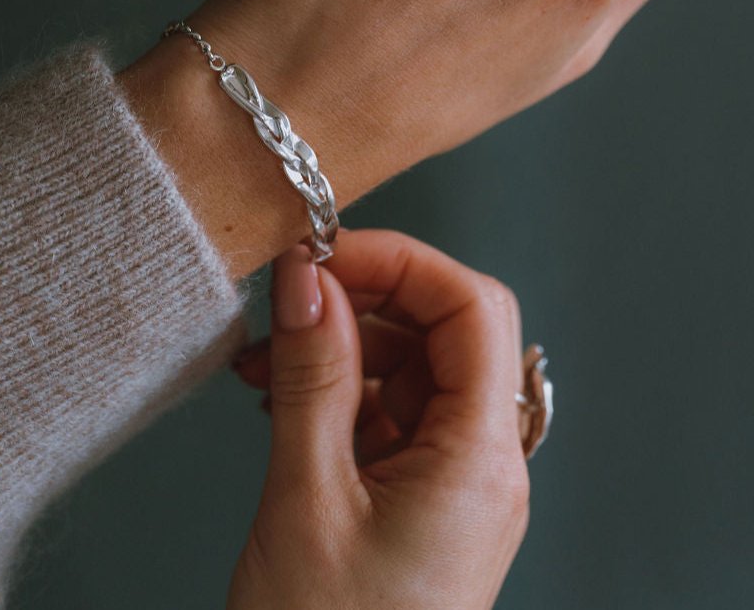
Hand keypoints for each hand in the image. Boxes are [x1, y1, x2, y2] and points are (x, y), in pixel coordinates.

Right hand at [225, 229, 530, 609]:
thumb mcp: (307, 498)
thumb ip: (313, 374)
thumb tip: (309, 275)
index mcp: (481, 460)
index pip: (473, 309)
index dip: (402, 263)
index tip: (328, 254)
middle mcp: (486, 463)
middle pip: (448, 330)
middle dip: (368, 301)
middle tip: (291, 301)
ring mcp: (457, 482)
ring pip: (415, 366)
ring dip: (343, 346)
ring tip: (268, 361)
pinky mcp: (424, 499)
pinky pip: (393, 410)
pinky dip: (341, 390)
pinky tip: (283, 395)